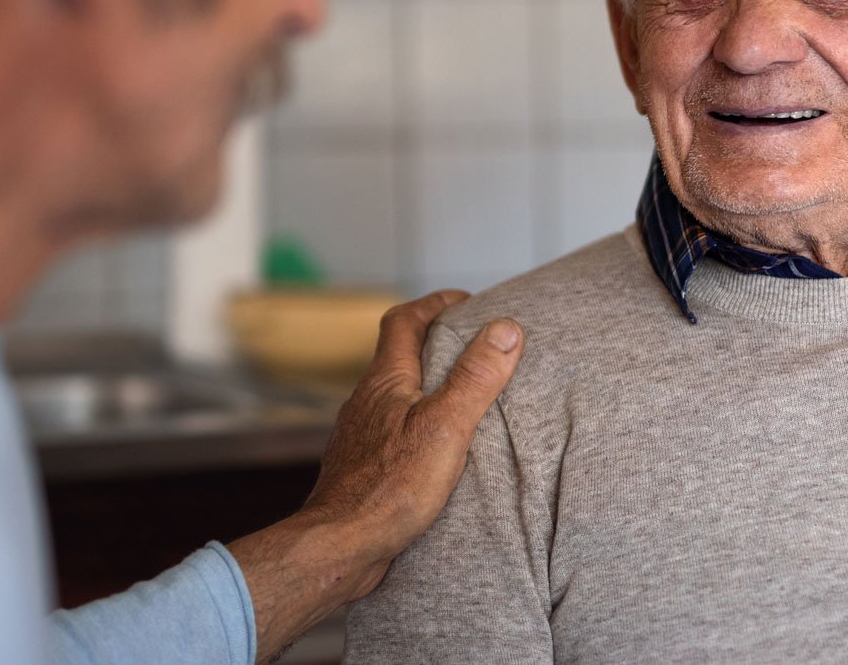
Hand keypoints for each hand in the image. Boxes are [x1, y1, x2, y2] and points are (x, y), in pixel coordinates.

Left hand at [226, 290, 523, 660]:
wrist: (340, 546)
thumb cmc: (390, 487)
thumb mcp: (446, 427)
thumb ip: (475, 378)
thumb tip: (506, 328)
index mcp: (385, 381)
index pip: (404, 322)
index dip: (434, 303)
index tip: (466, 302)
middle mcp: (366, 401)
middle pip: (399, 356)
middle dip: (435, 345)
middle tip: (474, 348)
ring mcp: (361, 435)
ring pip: (394, 397)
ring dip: (426, 389)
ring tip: (463, 399)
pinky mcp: (363, 468)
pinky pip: (392, 432)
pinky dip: (417, 426)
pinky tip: (435, 451)